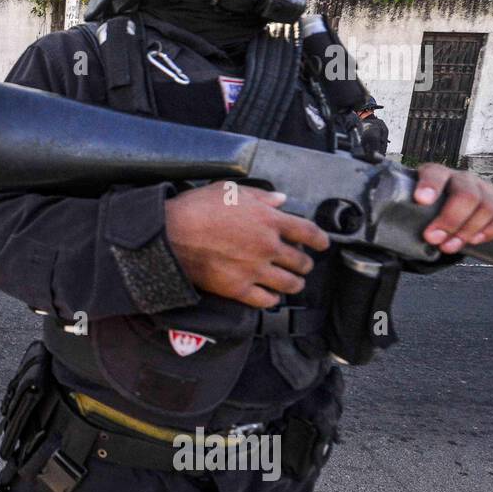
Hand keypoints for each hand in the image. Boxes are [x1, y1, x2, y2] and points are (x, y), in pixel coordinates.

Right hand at [165, 182, 330, 309]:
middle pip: (301, 261)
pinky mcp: (238, 289)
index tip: (322, 244)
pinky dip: (271, 299)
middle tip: (302, 264)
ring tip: (292, 283)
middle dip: (305, 263)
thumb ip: (259, 196)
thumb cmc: (196, 209)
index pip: (308, 232)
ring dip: (294, 284)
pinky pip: (266, 301)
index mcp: (268, 220)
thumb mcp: (229, 191)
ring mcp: (255, 270)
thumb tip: (280, 199)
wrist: (170, 235)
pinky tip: (270, 296)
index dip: (320, 239)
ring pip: (289, 284)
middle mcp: (267, 246)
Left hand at [413, 164, 492, 252]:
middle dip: (450, 220)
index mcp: (437, 173)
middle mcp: (462, 178)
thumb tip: (396, 232)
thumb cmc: (428, 209)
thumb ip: (407, 213)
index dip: (430, 186)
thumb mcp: (414, 207)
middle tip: (434, 238)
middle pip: (466, 194)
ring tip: (450, 246)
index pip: (435, 174)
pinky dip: (492, 230)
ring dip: (467, 231)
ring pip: (486, 206)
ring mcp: (484, 187)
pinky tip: (476, 240)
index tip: (421, 200)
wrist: (447, 209)